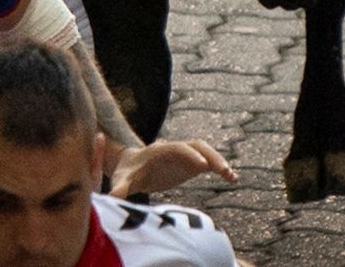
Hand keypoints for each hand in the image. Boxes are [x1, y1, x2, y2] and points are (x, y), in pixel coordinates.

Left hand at [109, 137, 236, 196]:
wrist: (132, 166)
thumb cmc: (126, 172)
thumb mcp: (122, 180)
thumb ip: (119, 187)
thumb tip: (112, 198)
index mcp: (160, 151)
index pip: (177, 148)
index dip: (189, 154)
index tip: (200, 164)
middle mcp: (176, 149)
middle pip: (197, 146)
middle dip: (210, 156)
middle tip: (222, 170)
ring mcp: (185, 155)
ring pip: (206, 152)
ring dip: (219, 161)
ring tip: (231, 176)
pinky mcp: (191, 164)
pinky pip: (209, 163)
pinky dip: (220, 168)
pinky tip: (232, 179)